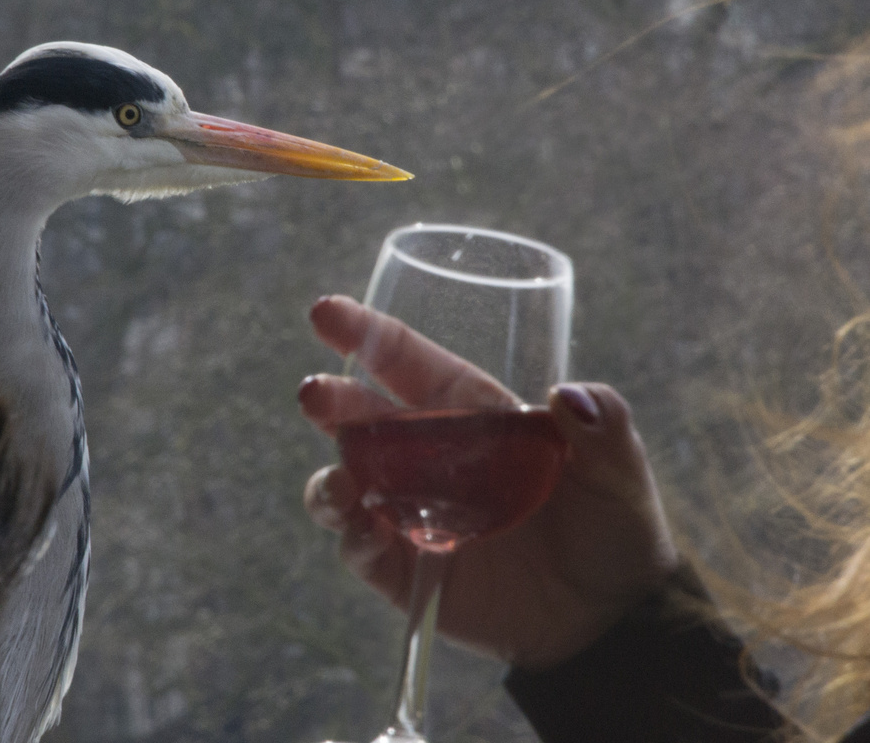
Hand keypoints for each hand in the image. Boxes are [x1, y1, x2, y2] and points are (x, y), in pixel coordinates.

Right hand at [299, 295, 678, 669]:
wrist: (612, 622)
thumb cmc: (614, 530)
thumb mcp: (621, 470)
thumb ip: (603, 426)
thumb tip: (569, 396)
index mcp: (471, 416)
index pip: (408, 364)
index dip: (365, 334)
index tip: (325, 313)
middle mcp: (430, 458)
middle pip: (363, 419)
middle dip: (332, 402)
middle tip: (314, 396)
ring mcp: (413, 514)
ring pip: (346, 483)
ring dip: (330, 481)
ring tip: (339, 487)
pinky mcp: (408, 571)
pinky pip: (361, 549)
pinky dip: (351, 537)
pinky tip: (360, 530)